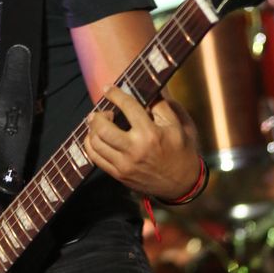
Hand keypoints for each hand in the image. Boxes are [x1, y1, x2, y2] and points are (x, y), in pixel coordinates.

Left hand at [84, 85, 200, 199]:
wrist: (183, 183)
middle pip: (103, 128)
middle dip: (98, 116)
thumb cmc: (183, 149)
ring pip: (96, 143)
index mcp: (151, 133)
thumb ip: (162, 106)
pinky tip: (96, 138)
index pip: (128, 107)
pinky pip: (95, 158)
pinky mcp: (119, 175)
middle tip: (103, 112)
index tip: (108, 88)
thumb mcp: (179, 124)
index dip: (115, 94)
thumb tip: (144, 91)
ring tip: (98, 124)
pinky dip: (90, 145)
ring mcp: (125, 164)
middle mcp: (135, 149)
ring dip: (92, 129)